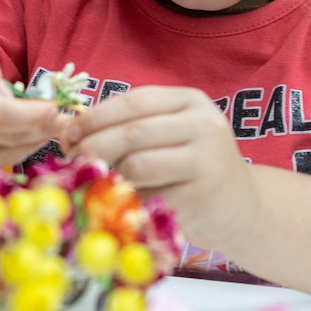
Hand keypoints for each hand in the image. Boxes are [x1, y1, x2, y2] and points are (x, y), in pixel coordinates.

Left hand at [63, 85, 255, 236]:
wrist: (242, 209)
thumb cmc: (193, 169)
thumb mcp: (170, 135)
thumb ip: (132, 128)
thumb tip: (71, 133)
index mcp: (191, 101)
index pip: (133, 101)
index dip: (94, 116)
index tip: (67, 132)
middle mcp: (203, 125)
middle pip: (131, 132)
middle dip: (92, 147)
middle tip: (73, 161)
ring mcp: (206, 160)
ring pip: (137, 164)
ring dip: (110, 176)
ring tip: (103, 184)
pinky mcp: (201, 196)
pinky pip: (148, 196)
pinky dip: (129, 201)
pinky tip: (129, 204)